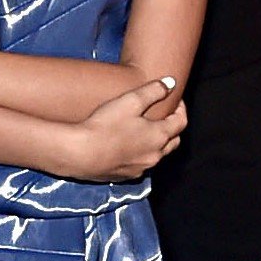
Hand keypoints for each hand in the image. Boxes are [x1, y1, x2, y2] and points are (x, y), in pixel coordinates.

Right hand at [70, 76, 185, 180]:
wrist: (79, 154)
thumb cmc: (105, 125)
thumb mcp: (130, 100)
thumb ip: (153, 90)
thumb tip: (171, 83)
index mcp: (159, 136)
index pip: (181, 122)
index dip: (181, 108)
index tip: (174, 99)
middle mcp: (154, 156)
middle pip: (173, 141)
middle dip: (171, 127)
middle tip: (163, 115)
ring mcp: (140, 168)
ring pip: (156, 155)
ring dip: (156, 142)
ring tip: (144, 129)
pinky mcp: (125, 176)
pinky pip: (139, 164)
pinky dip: (140, 154)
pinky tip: (127, 146)